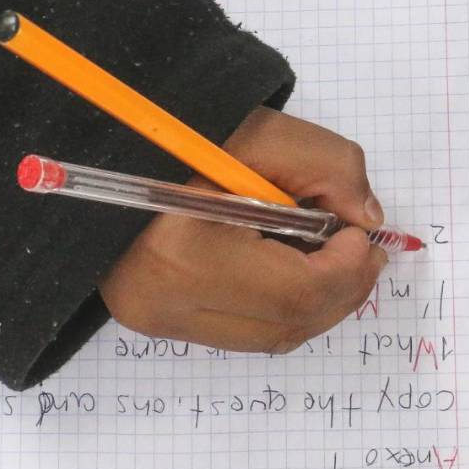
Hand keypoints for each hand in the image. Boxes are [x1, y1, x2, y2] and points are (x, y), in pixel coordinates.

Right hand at [100, 108, 387, 353]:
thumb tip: (367, 221)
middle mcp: (166, 304)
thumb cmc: (175, 134)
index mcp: (182, 255)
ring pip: (271, 338)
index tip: (362, 235)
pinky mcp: (160, 322)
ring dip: (317, 302)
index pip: (292, 293)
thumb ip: (328, 166)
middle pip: (287, 326)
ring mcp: (159, 320)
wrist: (101, 150)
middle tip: (364, 252)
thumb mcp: (258, 130)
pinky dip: (283, 306)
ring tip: (334, 258)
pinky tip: (292, 267)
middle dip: (342, 291)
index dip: (346, 270)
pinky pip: (245, 332)